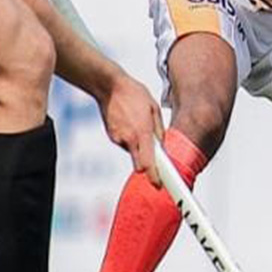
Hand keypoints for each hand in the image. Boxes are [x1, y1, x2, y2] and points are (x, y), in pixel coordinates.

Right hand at [99, 72, 164, 186]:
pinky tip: (130, 122)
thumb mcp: (153, 109)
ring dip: (139, 145)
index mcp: (142, 132)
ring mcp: (118, 139)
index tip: (158, 185)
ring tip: (138, 124)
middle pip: (140, 163)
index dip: (154, 176)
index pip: (148, 162)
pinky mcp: (112, 136)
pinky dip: (130, 138)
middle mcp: (129, 139)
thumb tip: (162, 145)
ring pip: (133, 151)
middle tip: (154, 153)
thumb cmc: (133, 94)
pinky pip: (125, 143)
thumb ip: (159, 130)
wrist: (109, 86)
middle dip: (147, 162)